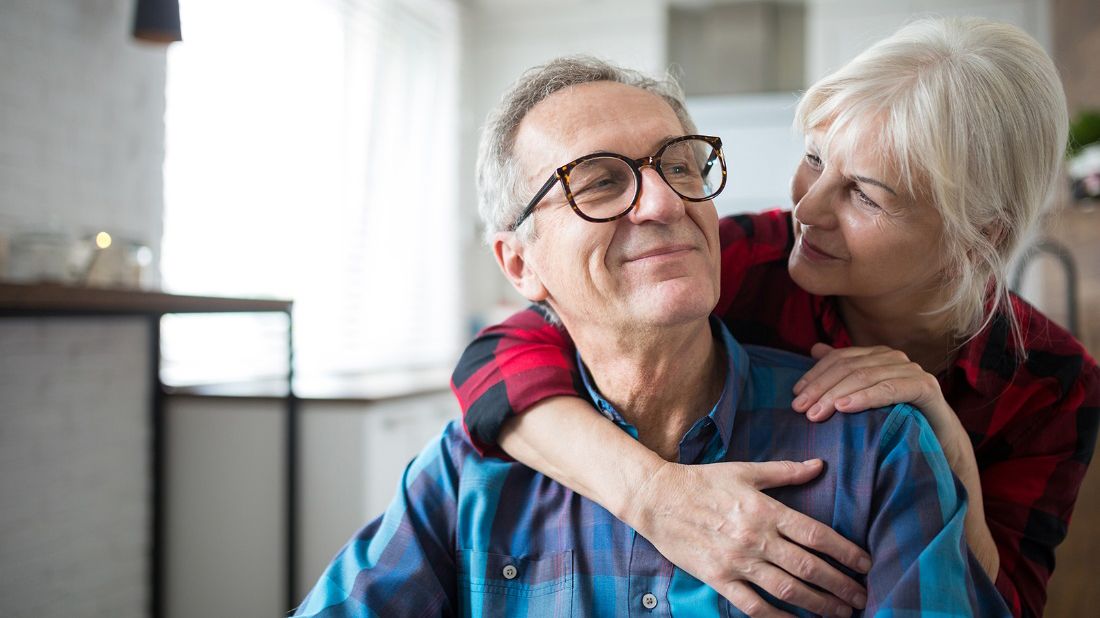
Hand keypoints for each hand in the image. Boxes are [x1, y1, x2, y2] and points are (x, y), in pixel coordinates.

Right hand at [627, 459, 869, 617]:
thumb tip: (819, 465)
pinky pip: (754, 605)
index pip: (816, 535)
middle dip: (840, 586)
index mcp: (765, 510)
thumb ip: (785, 471)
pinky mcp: (719, 578)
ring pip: (787, 590)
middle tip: (861, 597)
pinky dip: (778, 617)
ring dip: (819, 605)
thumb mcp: (744, 470)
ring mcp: (737, 561)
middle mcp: (756, 538)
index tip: (864, 564)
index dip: (845, 552)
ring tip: (841, 613)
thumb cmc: (702, 481)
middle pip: (808, 568)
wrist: (656, 499)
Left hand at [791, 344, 964, 455]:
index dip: (815, 375)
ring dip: (836, 394)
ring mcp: (911, 370)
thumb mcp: (865, 397)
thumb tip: (815, 348)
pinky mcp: (925, 386)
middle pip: (848, 367)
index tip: (796, 395)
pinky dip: (865, 397)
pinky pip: (889, 389)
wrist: (941, 443)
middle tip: (801, 409)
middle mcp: (893, 357)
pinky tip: (845, 408)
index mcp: (877, 355)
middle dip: (821, 388)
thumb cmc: (898, 420)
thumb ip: (843, 371)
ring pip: (865, 376)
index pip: (839, 358)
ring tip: (817, 413)